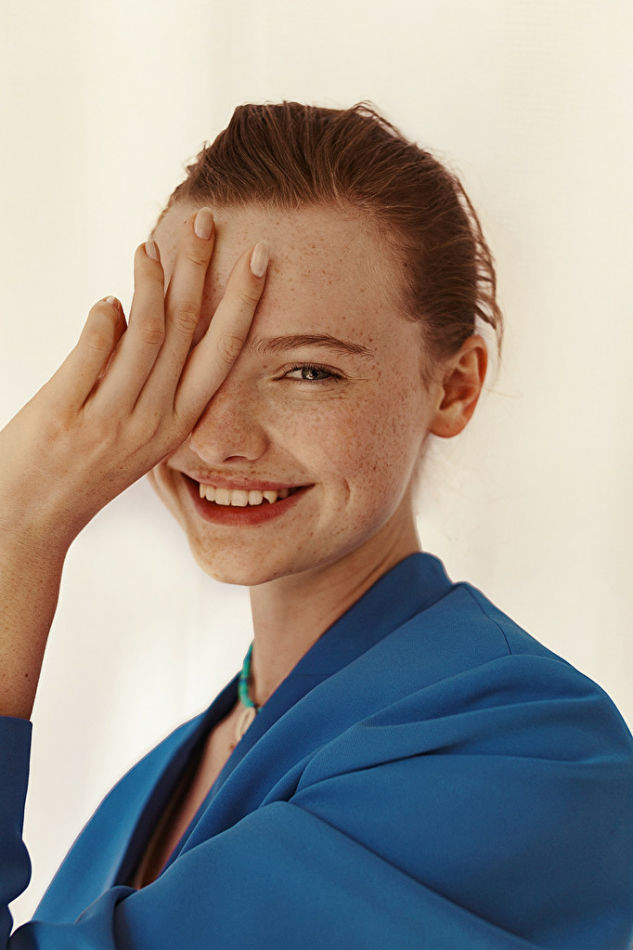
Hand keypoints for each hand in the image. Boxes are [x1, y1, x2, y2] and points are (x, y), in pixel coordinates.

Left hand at [0, 207, 268, 551]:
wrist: (30, 519)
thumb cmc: (81, 471)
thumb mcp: (133, 436)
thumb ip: (145, 382)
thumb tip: (145, 315)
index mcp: (176, 425)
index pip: (221, 353)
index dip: (241, 303)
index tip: (256, 260)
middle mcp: (152, 422)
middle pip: (187, 329)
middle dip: (200, 269)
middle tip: (205, 222)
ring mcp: (110, 420)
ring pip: (146, 332)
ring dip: (150, 281)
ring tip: (148, 249)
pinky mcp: (66, 415)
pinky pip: (94, 349)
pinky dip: (104, 317)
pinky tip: (109, 302)